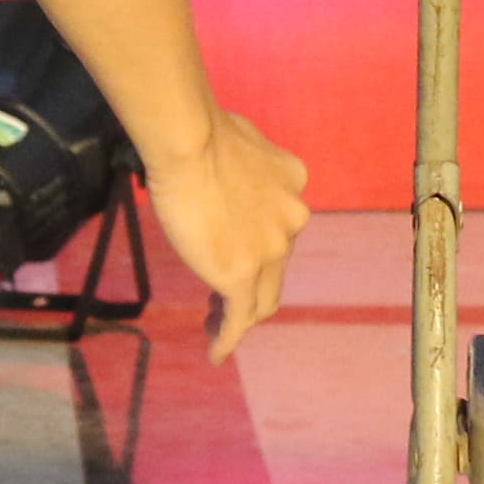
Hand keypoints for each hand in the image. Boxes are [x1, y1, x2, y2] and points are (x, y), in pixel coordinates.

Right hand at [147, 108, 315, 359]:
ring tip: (214, 326)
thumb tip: (228, 161)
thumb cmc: (202, 129)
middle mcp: (291, 220)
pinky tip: (216, 354)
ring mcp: (270, 250)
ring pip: (261, 299)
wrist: (191, 140)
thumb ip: (244, 163)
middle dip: (252, 285)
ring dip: (239, 315)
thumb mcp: (240, 141)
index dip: (257, 246)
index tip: (231, 250)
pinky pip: (238, 319)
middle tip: (221, 299)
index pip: (279, 228)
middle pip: (275, 268)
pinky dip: (227, 339)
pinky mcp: (241, 275)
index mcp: (292, 185)